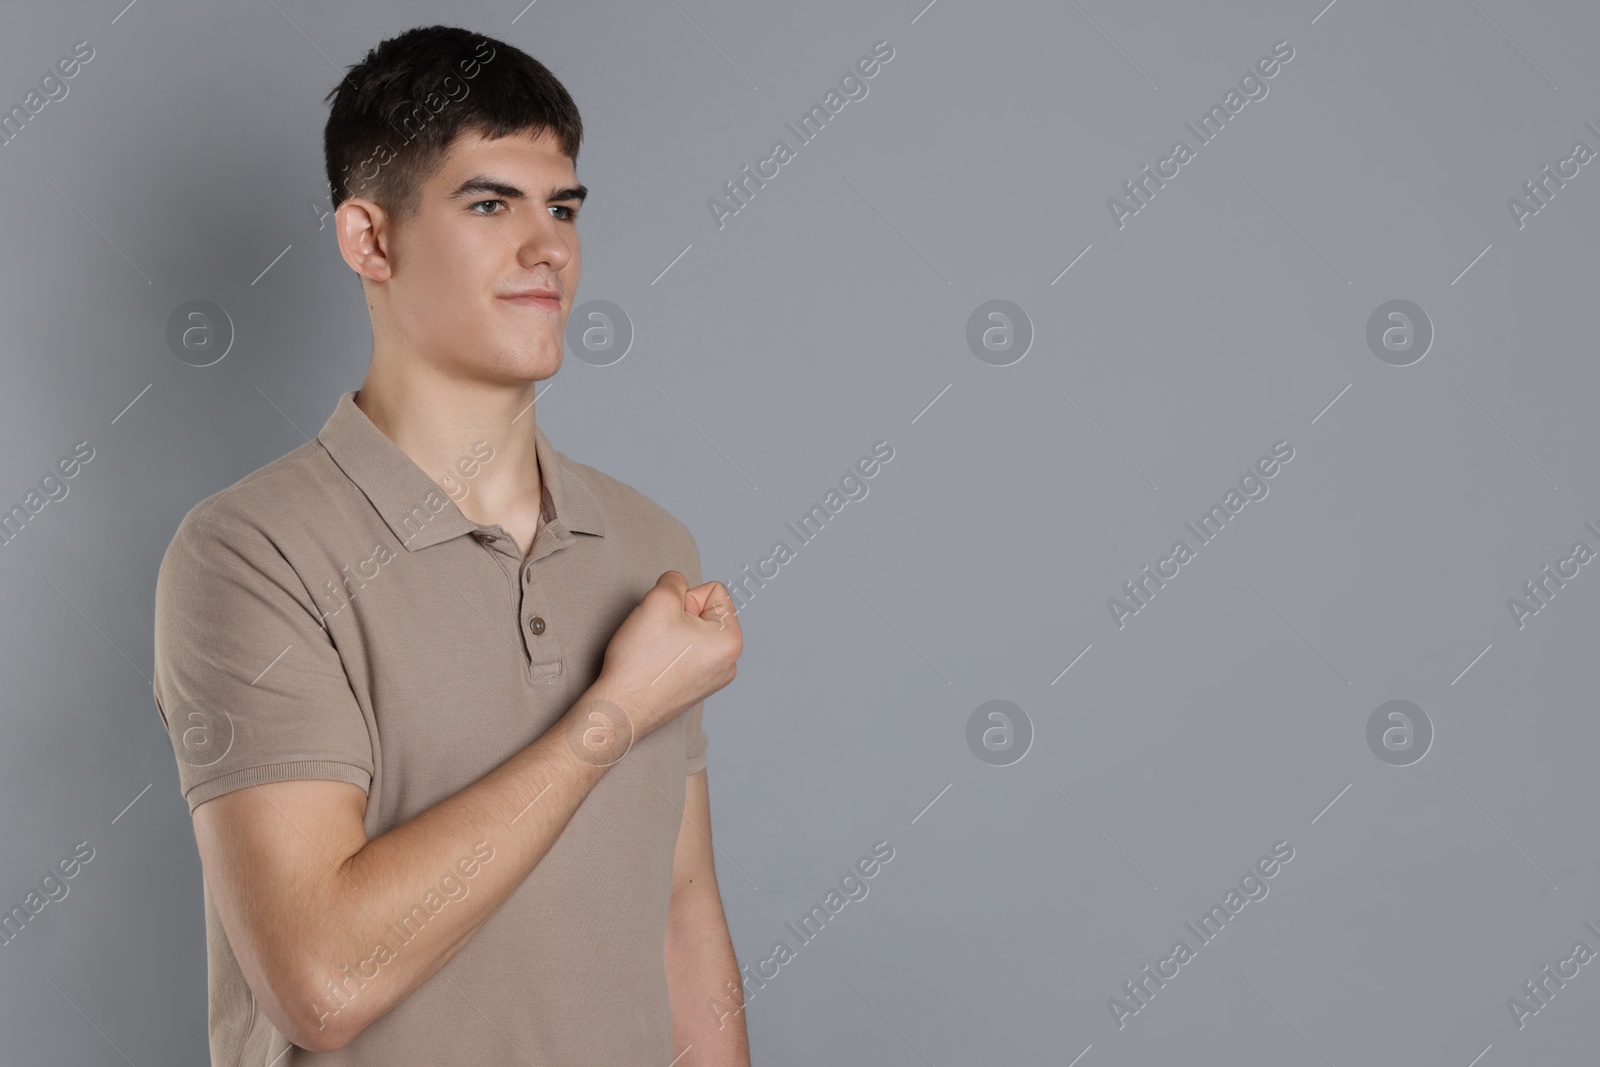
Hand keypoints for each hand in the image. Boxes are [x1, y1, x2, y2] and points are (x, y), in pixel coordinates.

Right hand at [593, 570, 740, 738]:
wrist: (620, 709)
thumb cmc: (641, 660)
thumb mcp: (659, 599)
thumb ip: (674, 581)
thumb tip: (677, 585)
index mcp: (731, 640)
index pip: (714, 591)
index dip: (684, 597)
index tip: (668, 620)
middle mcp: (729, 662)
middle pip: (703, 612)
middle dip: (678, 615)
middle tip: (657, 636)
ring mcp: (712, 679)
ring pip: (691, 632)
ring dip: (671, 633)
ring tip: (654, 651)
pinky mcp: (693, 689)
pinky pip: (684, 654)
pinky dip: (667, 653)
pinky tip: (653, 665)